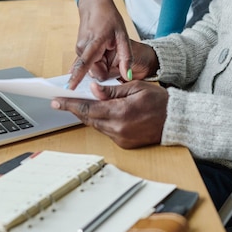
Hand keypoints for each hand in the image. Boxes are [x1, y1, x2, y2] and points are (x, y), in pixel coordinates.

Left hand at [51, 81, 167, 148]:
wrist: (175, 120)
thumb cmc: (159, 101)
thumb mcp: (135, 87)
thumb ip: (112, 90)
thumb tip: (93, 89)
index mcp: (120, 113)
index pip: (88, 108)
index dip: (70, 105)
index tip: (56, 101)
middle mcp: (118, 129)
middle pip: (89, 118)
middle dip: (75, 109)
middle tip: (62, 101)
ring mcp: (120, 139)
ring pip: (96, 125)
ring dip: (89, 115)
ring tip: (81, 104)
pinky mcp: (124, 144)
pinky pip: (106, 131)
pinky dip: (101, 121)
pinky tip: (100, 112)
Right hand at [69, 0, 132, 87]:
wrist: (94, 4)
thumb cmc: (109, 17)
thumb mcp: (122, 36)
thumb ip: (126, 57)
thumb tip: (127, 76)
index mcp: (92, 45)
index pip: (83, 66)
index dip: (77, 79)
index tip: (68, 91)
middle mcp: (82, 49)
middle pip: (96, 72)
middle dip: (107, 68)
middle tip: (115, 52)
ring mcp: (79, 50)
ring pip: (93, 67)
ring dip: (103, 62)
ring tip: (109, 47)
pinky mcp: (80, 50)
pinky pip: (89, 62)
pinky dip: (97, 60)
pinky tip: (102, 50)